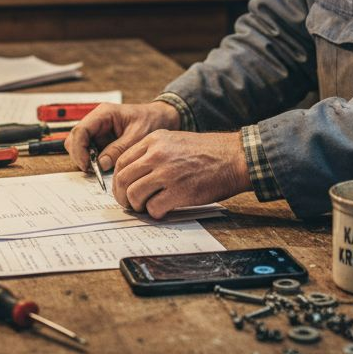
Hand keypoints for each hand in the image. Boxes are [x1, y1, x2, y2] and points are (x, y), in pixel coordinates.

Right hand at [64, 101, 179, 171]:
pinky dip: (94, 161)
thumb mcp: (138, 136)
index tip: (87, 165)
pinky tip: (105, 166)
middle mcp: (97, 120)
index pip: (80, 131)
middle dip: (80, 155)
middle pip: (74, 139)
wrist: (162, 118)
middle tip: (93, 170)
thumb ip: (119, 149)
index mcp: (104, 114)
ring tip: (101, 168)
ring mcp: (98, 130)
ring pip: (79, 146)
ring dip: (86, 159)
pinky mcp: (102, 139)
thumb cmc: (152, 121)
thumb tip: (101, 164)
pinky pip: (90, 151)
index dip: (79, 150)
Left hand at [111, 131, 249, 218]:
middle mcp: (156, 155)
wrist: (234, 157)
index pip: (122, 161)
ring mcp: (166, 173)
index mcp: (154, 140)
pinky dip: (155, 213)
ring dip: (137, 206)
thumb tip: (136, 174)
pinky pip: (153, 208)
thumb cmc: (208, 152)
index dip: (118, 179)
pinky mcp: (178, 192)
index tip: (122, 188)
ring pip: (134, 194)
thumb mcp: (175, 141)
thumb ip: (154, 153)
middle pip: (123, 179)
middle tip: (129, 203)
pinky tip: (163, 210)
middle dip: (122, 195)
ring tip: (146, 207)